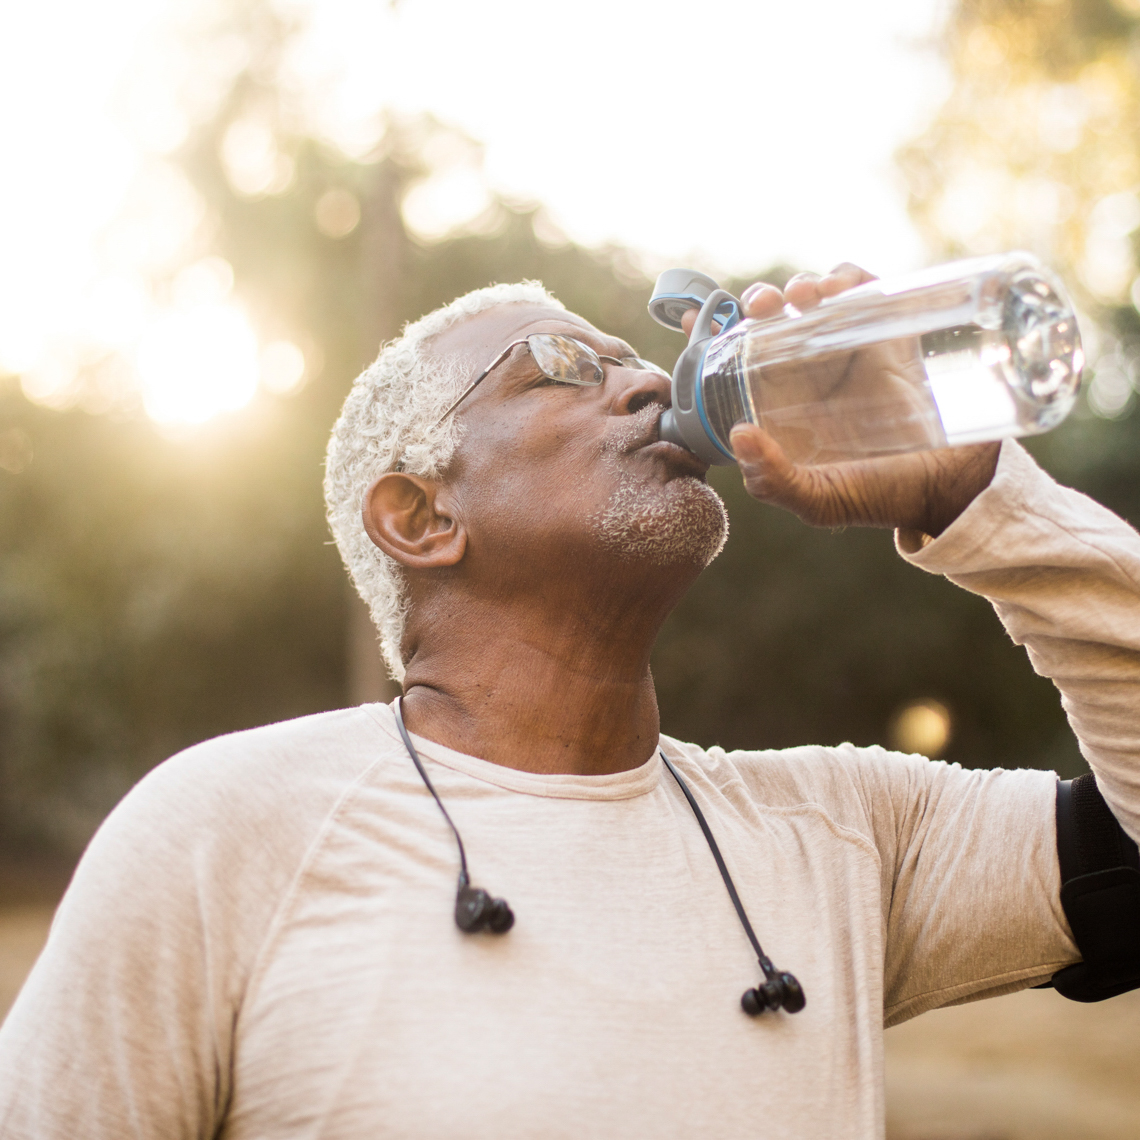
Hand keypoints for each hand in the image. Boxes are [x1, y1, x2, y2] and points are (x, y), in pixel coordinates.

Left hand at [711, 264, 999, 535]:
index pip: (737, 360)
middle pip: (773, 319)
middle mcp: (811, 373)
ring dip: (801, 284)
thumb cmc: (879, 496)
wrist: (951, 487)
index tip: (695, 317)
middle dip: (759, 301)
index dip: (714, 332)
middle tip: (760, 307)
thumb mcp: (819, 500)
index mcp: (782, 405)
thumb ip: (775, 482)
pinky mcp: (891, 333)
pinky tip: (840, 287)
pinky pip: (865, 290)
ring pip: (815, 298)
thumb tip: (739, 436)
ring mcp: (851, 350)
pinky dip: (848, 276)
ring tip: (804, 296)